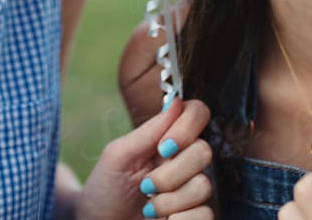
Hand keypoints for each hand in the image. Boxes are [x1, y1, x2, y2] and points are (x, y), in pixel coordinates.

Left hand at [77, 97, 213, 219]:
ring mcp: (193, 189)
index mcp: (167, 138)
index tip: (163, 147)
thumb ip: (148, 131)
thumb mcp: (118, 156)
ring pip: (204, 186)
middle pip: (204, 152)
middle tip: (145, 186)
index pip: (198, 114)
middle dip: (170, 174)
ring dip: (169, 202)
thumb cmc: (105, 189)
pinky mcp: (196, 215)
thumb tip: (176, 101)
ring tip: (149, 208)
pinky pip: (206, 215)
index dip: (187, 127)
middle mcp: (185, 160)